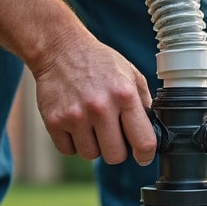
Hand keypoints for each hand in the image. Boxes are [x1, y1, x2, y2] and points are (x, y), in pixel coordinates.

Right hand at [32, 37, 156, 165]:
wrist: (60, 49)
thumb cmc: (98, 62)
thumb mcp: (131, 74)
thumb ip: (144, 103)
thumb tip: (153, 131)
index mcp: (124, 95)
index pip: (143, 142)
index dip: (145, 155)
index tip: (142, 156)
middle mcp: (100, 107)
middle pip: (115, 156)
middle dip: (116, 149)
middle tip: (112, 135)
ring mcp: (75, 116)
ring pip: (91, 155)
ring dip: (93, 145)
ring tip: (91, 125)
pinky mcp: (54, 121)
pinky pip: (68, 150)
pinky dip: (72, 143)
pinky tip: (75, 125)